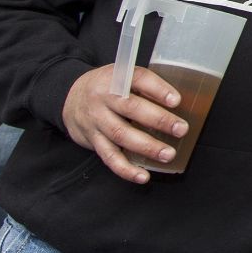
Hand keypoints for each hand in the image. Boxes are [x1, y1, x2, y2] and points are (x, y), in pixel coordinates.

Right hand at [61, 64, 185, 183]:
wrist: (70, 98)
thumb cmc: (109, 87)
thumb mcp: (124, 77)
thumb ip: (146, 87)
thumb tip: (178, 104)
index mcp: (117, 77)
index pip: (138, 78)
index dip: (158, 89)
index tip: (176, 101)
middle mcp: (104, 98)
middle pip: (131, 108)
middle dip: (158, 120)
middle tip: (181, 129)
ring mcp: (97, 120)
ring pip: (121, 134)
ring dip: (146, 147)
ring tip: (168, 154)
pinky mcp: (93, 140)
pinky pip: (109, 156)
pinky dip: (126, 168)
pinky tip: (142, 176)